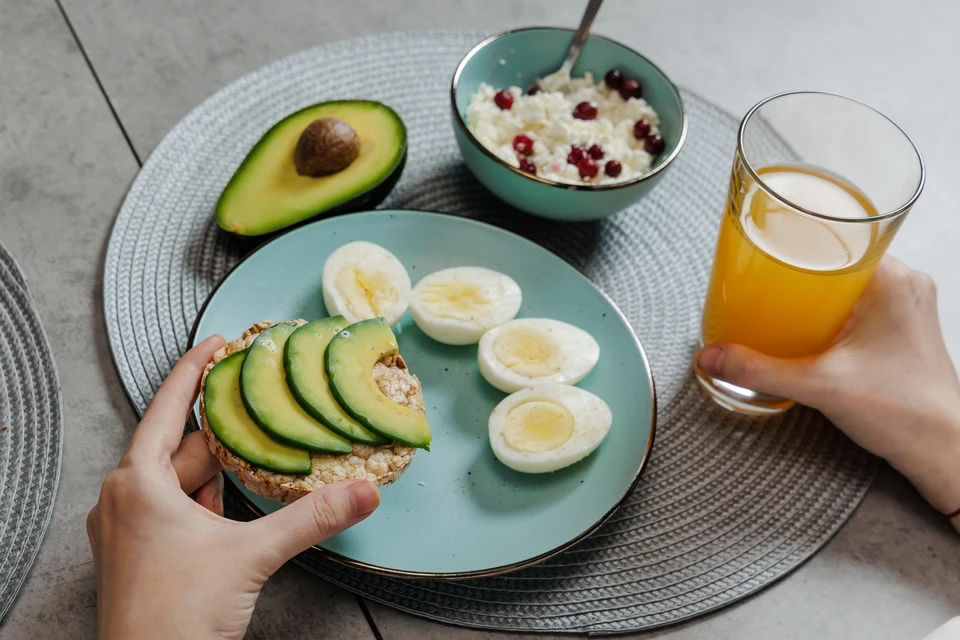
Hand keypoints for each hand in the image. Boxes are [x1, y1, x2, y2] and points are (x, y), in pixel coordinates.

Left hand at [87, 336, 380, 639]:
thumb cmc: (173, 618)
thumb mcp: (252, 555)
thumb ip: (311, 518)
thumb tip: (361, 492)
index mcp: (137, 483)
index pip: (168, 406)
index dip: (194, 369)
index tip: (216, 343)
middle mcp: (125, 500)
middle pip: (183, 447)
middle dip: (226, 430)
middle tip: (264, 408)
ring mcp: (130, 531)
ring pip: (181, 481)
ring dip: (220, 469)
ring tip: (262, 451)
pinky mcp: (142, 556)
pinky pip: (177, 510)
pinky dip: (209, 500)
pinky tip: (238, 501)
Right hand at [698, 257, 959, 524]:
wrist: (942, 449)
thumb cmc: (907, 413)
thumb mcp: (819, 386)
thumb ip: (759, 371)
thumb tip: (715, 358)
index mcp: (891, 281)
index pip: (838, 238)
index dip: (799, 242)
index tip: (770, 246)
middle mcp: (904, 287)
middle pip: (837, 261)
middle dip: (798, 272)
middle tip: (766, 281)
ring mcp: (907, 308)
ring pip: (847, 285)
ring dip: (813, 295)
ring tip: (782, 307)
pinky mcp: (903, 329)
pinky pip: (858, 305)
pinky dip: (830, 312)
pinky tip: (809, 330)